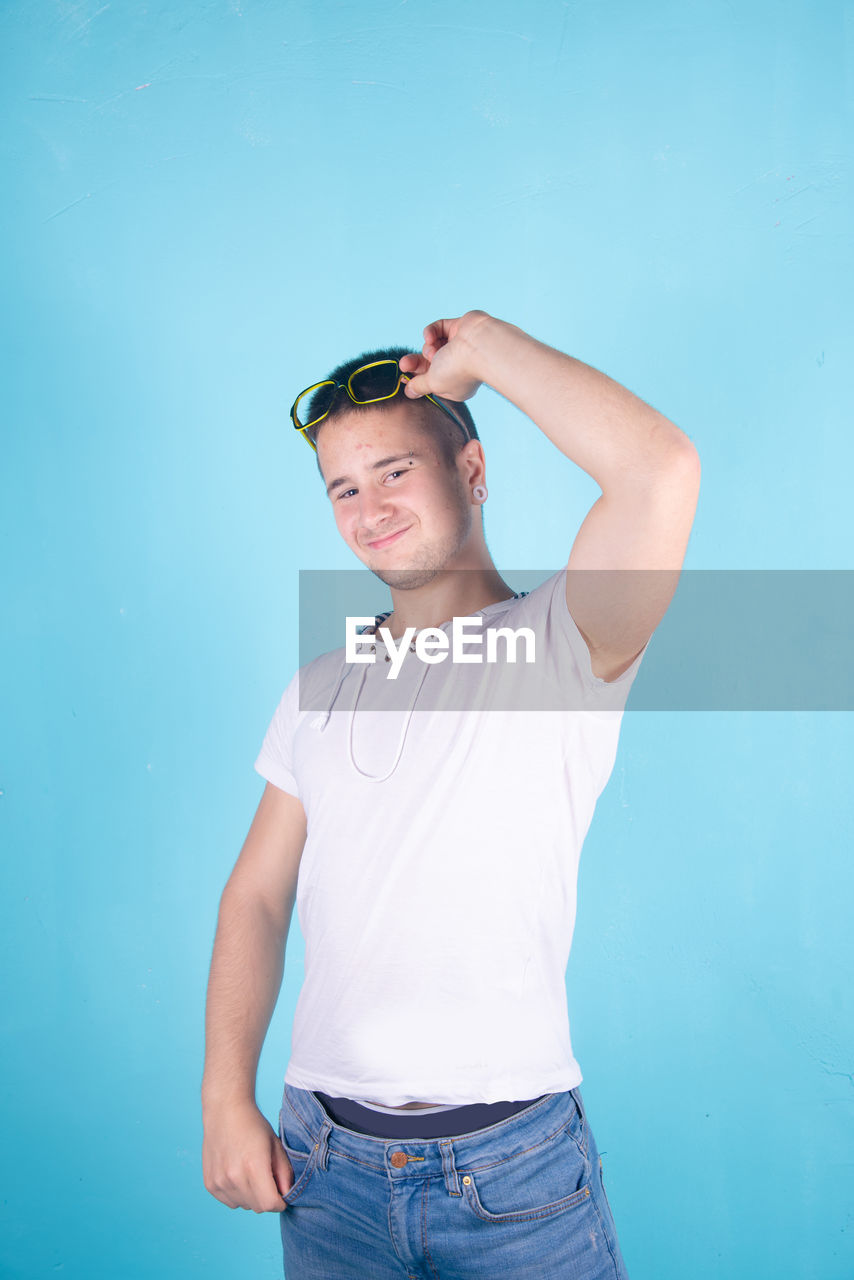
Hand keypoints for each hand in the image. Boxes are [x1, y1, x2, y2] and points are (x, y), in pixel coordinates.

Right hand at [202, 1098, 293, 1212]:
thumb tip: (286, 1195)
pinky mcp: (210, 1184)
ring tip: (250, 1173)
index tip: (282, 1195)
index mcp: (254, 1166)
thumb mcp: (275, 1145)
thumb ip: (284, 1173)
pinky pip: (229, 1201)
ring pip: (243, 1206)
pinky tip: (237, 1174)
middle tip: (267, 1179)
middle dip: (266, 1199)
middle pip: (257, 1207)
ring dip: (251, 1197)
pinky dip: (237, 1194)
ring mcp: (219, 1182)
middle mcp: (234, 1177)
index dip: (279, 1202)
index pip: (269, 1204)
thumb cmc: (253, 1125)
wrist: (225, 1111)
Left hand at [399, 309, 492, 402]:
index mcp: (455, 385)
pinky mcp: (459, 328)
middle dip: (416, 363)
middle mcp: (458, 367)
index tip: (405, 378)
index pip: (431, 381)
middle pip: (429, 363)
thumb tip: (409, 392)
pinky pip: (438, 328)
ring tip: (434, 351)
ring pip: (432, 346)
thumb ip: (419, 386)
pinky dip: (431, 332)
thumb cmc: (458, 370)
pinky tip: (431, 337)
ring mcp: (459, 347)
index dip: (417, 378)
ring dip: (428, 348)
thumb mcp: (433, 383)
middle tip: (404, 363)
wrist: (479, 346)